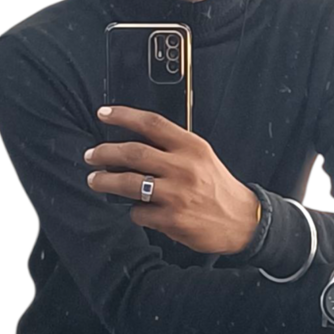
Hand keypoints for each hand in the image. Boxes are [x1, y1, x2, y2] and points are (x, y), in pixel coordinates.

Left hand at [83, 106, 259, 254]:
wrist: (242, 220)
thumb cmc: (217, 186)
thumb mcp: (202, 156)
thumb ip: (173, 148)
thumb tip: (133, 144)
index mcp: (191, 146)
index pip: (151, 123)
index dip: (123, 116)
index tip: (103, 113)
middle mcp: (184, 167)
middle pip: (133, 153)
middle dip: (104, 153)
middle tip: (91, 155)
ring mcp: (177, 194)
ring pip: (129, 183)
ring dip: (105, 181)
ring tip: (96, 180)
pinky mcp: (172, 219)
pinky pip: (139, 212)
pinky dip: (133, 210)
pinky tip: (137, 209)